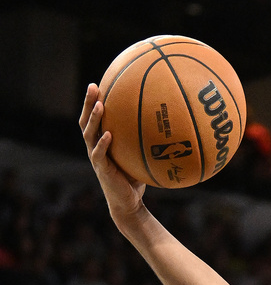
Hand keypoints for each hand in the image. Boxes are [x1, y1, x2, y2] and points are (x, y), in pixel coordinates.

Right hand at [79, 83, 145, 219]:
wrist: (128, 202)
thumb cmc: (136, 178)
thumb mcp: (141, 156)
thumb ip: (146, 142)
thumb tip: (169, 126)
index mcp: (102, 141)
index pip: (95, 117)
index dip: (94, 101)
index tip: (99, 82)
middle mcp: (95, 146)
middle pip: (86, 120)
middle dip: (88, 102)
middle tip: (93, 85)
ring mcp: (96, 157)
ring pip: (89, 134)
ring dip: (93, 118)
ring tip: (99, 105)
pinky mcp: (101, 169)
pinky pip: (99, 154)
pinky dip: (103, 144)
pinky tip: (109, 135)